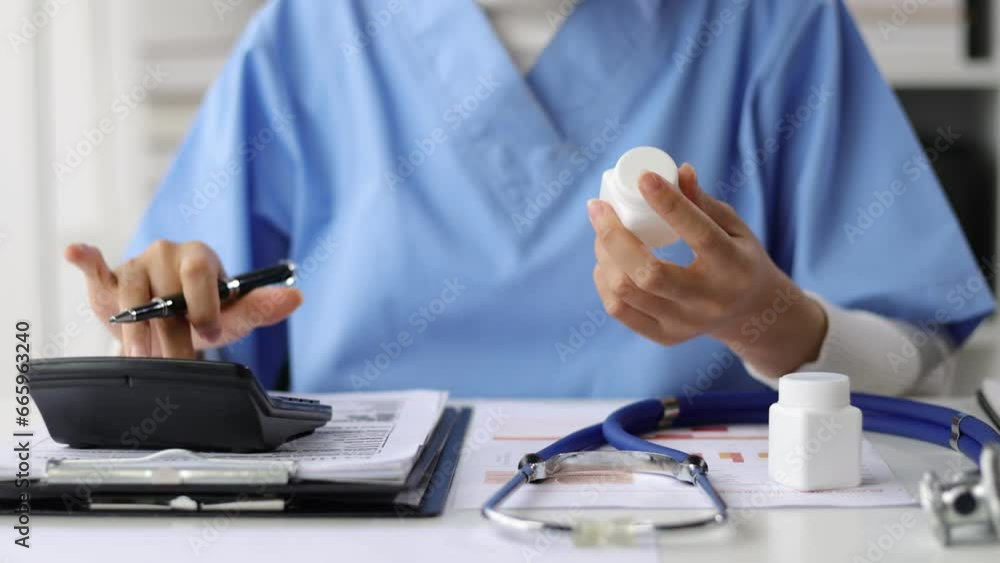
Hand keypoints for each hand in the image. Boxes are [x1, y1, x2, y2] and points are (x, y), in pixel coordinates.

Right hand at [65, 241, 302, 357]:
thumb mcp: (233, 315)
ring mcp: (136, 264)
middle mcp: (167, 254)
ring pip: (130, 291)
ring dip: (135, 326)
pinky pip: (95, 265)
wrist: (170, 324)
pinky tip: (76, 253)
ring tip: (142, 355)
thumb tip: (297, 297)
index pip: (201, 272)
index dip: (205, 303)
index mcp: (200, 257)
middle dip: (170, 328)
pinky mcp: (108, 278)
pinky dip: (86, 258)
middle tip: (175, 359)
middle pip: (164, 288)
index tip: (211, 334)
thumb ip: (262, 308)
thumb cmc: (203, 314)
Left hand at [588, 164, 826, 376]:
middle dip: (614, 236)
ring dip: (604, 255)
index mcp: (734, 267)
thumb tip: (679, 171)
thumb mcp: (734, 227)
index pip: (700, 235)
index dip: (670, 205)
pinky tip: (605, 262)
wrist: (749, 313)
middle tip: (598, 207)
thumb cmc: (738, 258)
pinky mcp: (666, 336)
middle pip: (649, 274)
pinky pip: (619, 310)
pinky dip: (604, 281)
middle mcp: (709, 301)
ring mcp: (685, 323)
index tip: (643, 179)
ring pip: (626, 292)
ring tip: (602, 232)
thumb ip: (704, 202)